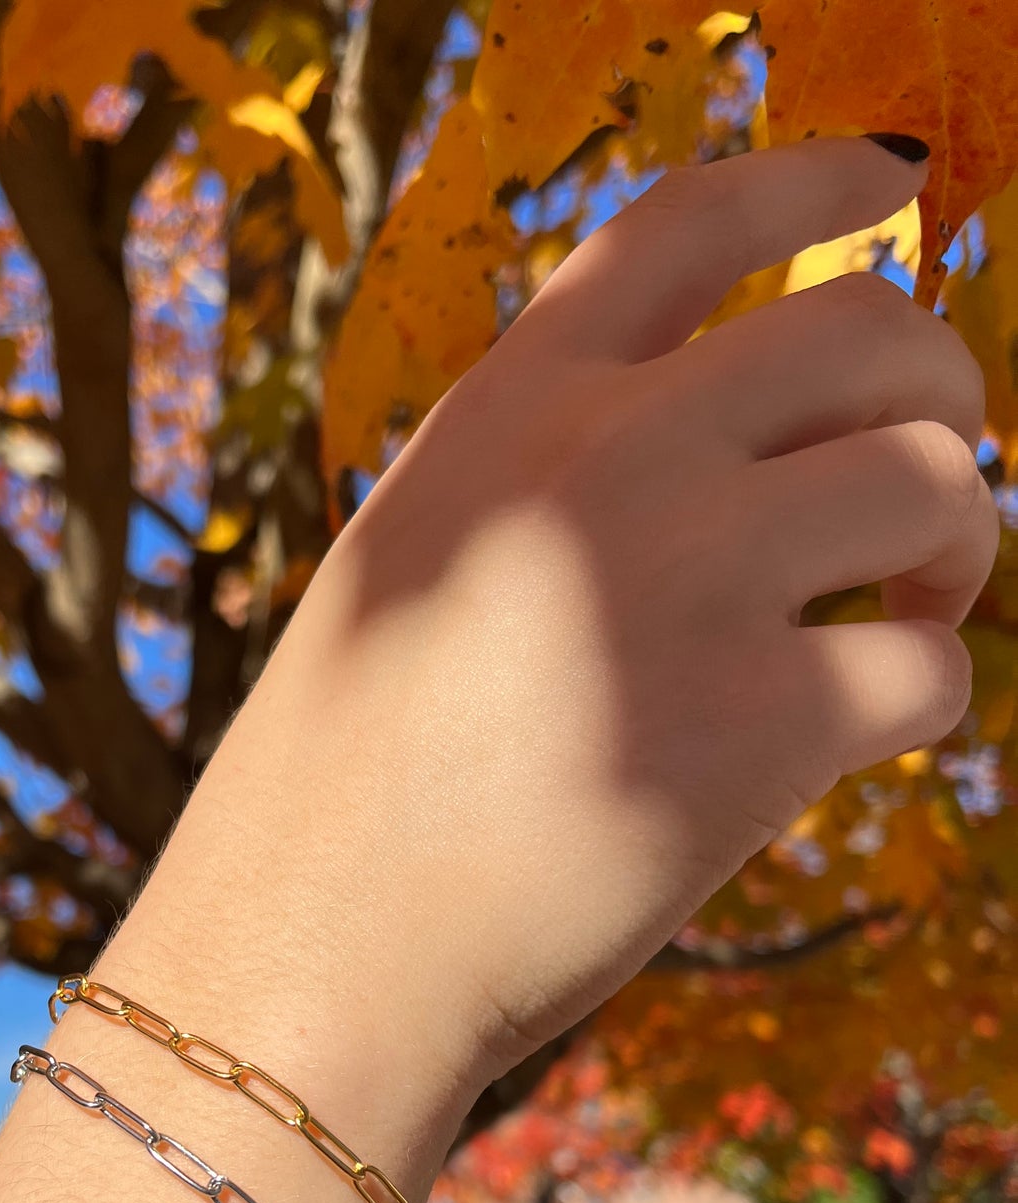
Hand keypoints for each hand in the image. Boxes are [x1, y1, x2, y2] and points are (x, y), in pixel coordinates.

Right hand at [122, 136, 995, 1152]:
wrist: (314, 949)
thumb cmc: (349, 782)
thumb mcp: (414, 567)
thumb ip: (550, 479)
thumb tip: (742, 452)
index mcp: (511, 408)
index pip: (698, 221)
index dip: (819, 188)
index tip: (890, 195)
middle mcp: (608, 458)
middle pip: (875, 329)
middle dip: (940, 397)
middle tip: (917, 492)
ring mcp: (686, 580)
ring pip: (937, 482)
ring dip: (957, 547)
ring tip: (905, 614)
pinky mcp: (757, 727)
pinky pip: (933, 667)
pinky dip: (916, 698)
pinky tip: (841, 737)